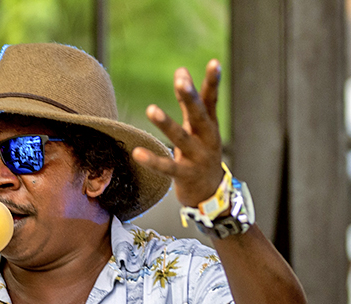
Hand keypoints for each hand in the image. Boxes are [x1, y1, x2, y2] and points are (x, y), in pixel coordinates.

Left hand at [131, 60, 226, 208]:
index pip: (211, 100)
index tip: (214, 62)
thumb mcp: (198, 128)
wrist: (211, 195)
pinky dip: (153, 161)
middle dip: (190, 98)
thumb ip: (188, 101)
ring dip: (167, 124)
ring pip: (182, 138)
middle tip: (181, 81)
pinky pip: (168, 167)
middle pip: (199, 116)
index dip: (213, 82)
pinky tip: (137, 153)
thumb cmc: (202, 154)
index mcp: (210, 126)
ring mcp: (198, 159)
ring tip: (151, 109)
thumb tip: (181, 69)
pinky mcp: (186, 176)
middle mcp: (207, 140)